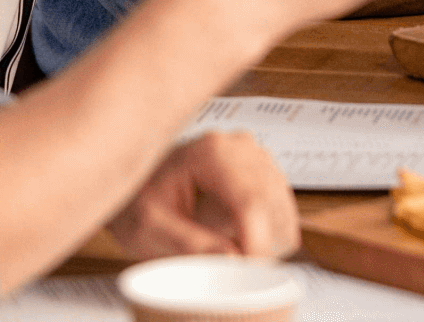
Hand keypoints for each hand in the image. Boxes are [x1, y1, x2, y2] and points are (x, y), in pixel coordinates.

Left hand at [107, 132, 298, 259]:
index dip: (255, 244)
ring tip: (217, 239)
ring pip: (281, 215)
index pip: (250, 201)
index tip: (246, 276)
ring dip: (259, 242)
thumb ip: (189, 244)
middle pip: (270, 208)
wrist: (140, 189)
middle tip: (222, 264)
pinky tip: (232, 234)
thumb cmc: (139, 204)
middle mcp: (239, 147)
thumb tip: (234, 260)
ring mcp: (257, 159)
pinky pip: (284, 217)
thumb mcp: (149, 229)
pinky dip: (266, 238)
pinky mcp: (267, 176)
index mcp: (210, 152)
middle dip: (253, 245)